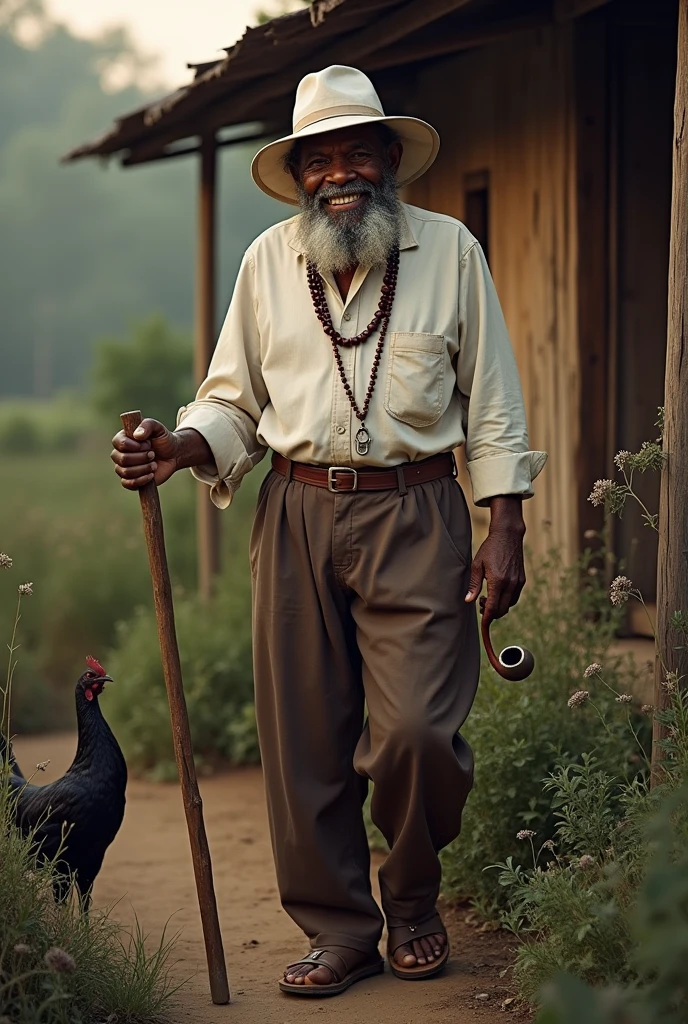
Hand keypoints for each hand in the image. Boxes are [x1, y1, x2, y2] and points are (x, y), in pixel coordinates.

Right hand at [111, 418, 178, 489]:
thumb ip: (148, 425)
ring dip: (143, 468)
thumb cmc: (164, 440)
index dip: (134, 446)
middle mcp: (120, 453)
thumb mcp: (158, 428)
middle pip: (122, 459)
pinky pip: (127, 484)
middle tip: (153, 454)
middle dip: (141, 457)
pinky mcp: (131, 480)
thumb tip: (137, 435)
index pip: (118, 443)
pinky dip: (141, 480)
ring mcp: (124, 468)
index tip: (148, 444)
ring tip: (154, 464)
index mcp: (123, 439)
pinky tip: (151, 475)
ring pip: (125, 472)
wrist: (174, 455)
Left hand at [464, 496, 526, 620]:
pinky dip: (506, 600)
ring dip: (498, 607)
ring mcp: (518, 582)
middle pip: (502, 610)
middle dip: (491, 613)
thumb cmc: (490, 549)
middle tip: (480, 605)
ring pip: (509, 605)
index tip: (482, 624)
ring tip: (487, 597)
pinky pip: (514, 597)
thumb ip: (474, 585)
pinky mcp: (522, 580)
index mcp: (497, 581)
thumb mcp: (477, 565)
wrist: (508, 536)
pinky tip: (497, 592)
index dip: (487, 618)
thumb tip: (469, 601)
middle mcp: (510, 584)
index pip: (492, 607)